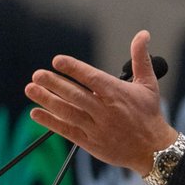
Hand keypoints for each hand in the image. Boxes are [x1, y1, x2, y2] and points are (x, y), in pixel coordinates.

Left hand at [25, 30, 176, 174]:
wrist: (153, 150)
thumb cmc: (149, 114)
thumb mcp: (148, 84)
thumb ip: (140, 58)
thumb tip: (143, 34)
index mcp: (118, 94)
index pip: (92, 78)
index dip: (74, 69)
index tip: (57, 61)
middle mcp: (106, 111)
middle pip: (76, 95)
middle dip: (54, 84)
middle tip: (37, 75)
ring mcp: (97, 128)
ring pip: (68, 112)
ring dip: (47, 100)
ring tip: (31, 89)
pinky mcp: (90, 143)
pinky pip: (67, 131)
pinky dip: (50, 122)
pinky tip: (36, 113)